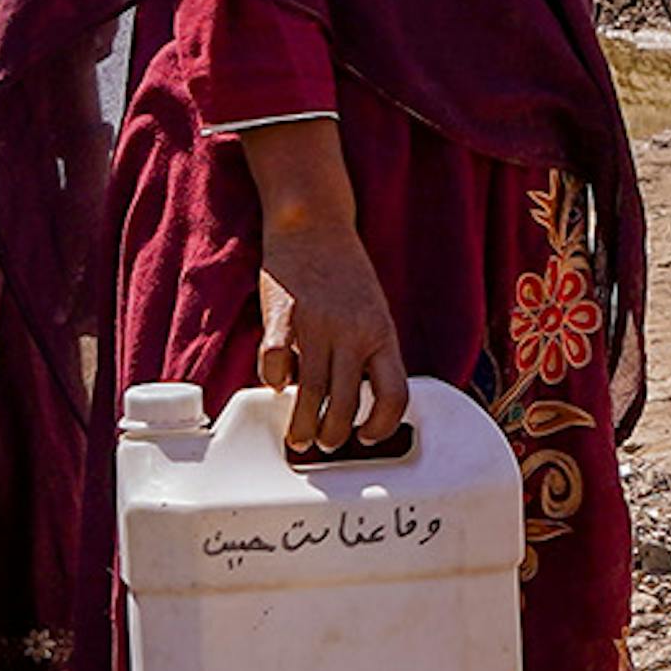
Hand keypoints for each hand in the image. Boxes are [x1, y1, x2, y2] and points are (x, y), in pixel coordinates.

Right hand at [243, 121, 407, 458]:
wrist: (314, 225)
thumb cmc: (345, 274)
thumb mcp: (374, 313)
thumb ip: (369, 352)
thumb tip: (360, 402)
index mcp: (382, 334)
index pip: (395, 395)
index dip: (383, 426)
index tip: (368, 437)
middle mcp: (353, 334)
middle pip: (348, 406)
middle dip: (333, 437)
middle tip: (323, 444)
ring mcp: (317, 327)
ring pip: (312, 396)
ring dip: (302, 427)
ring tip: (298, 438)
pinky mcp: (282, 318)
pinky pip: (276, 366)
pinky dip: (275, 382)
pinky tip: (277, 385)